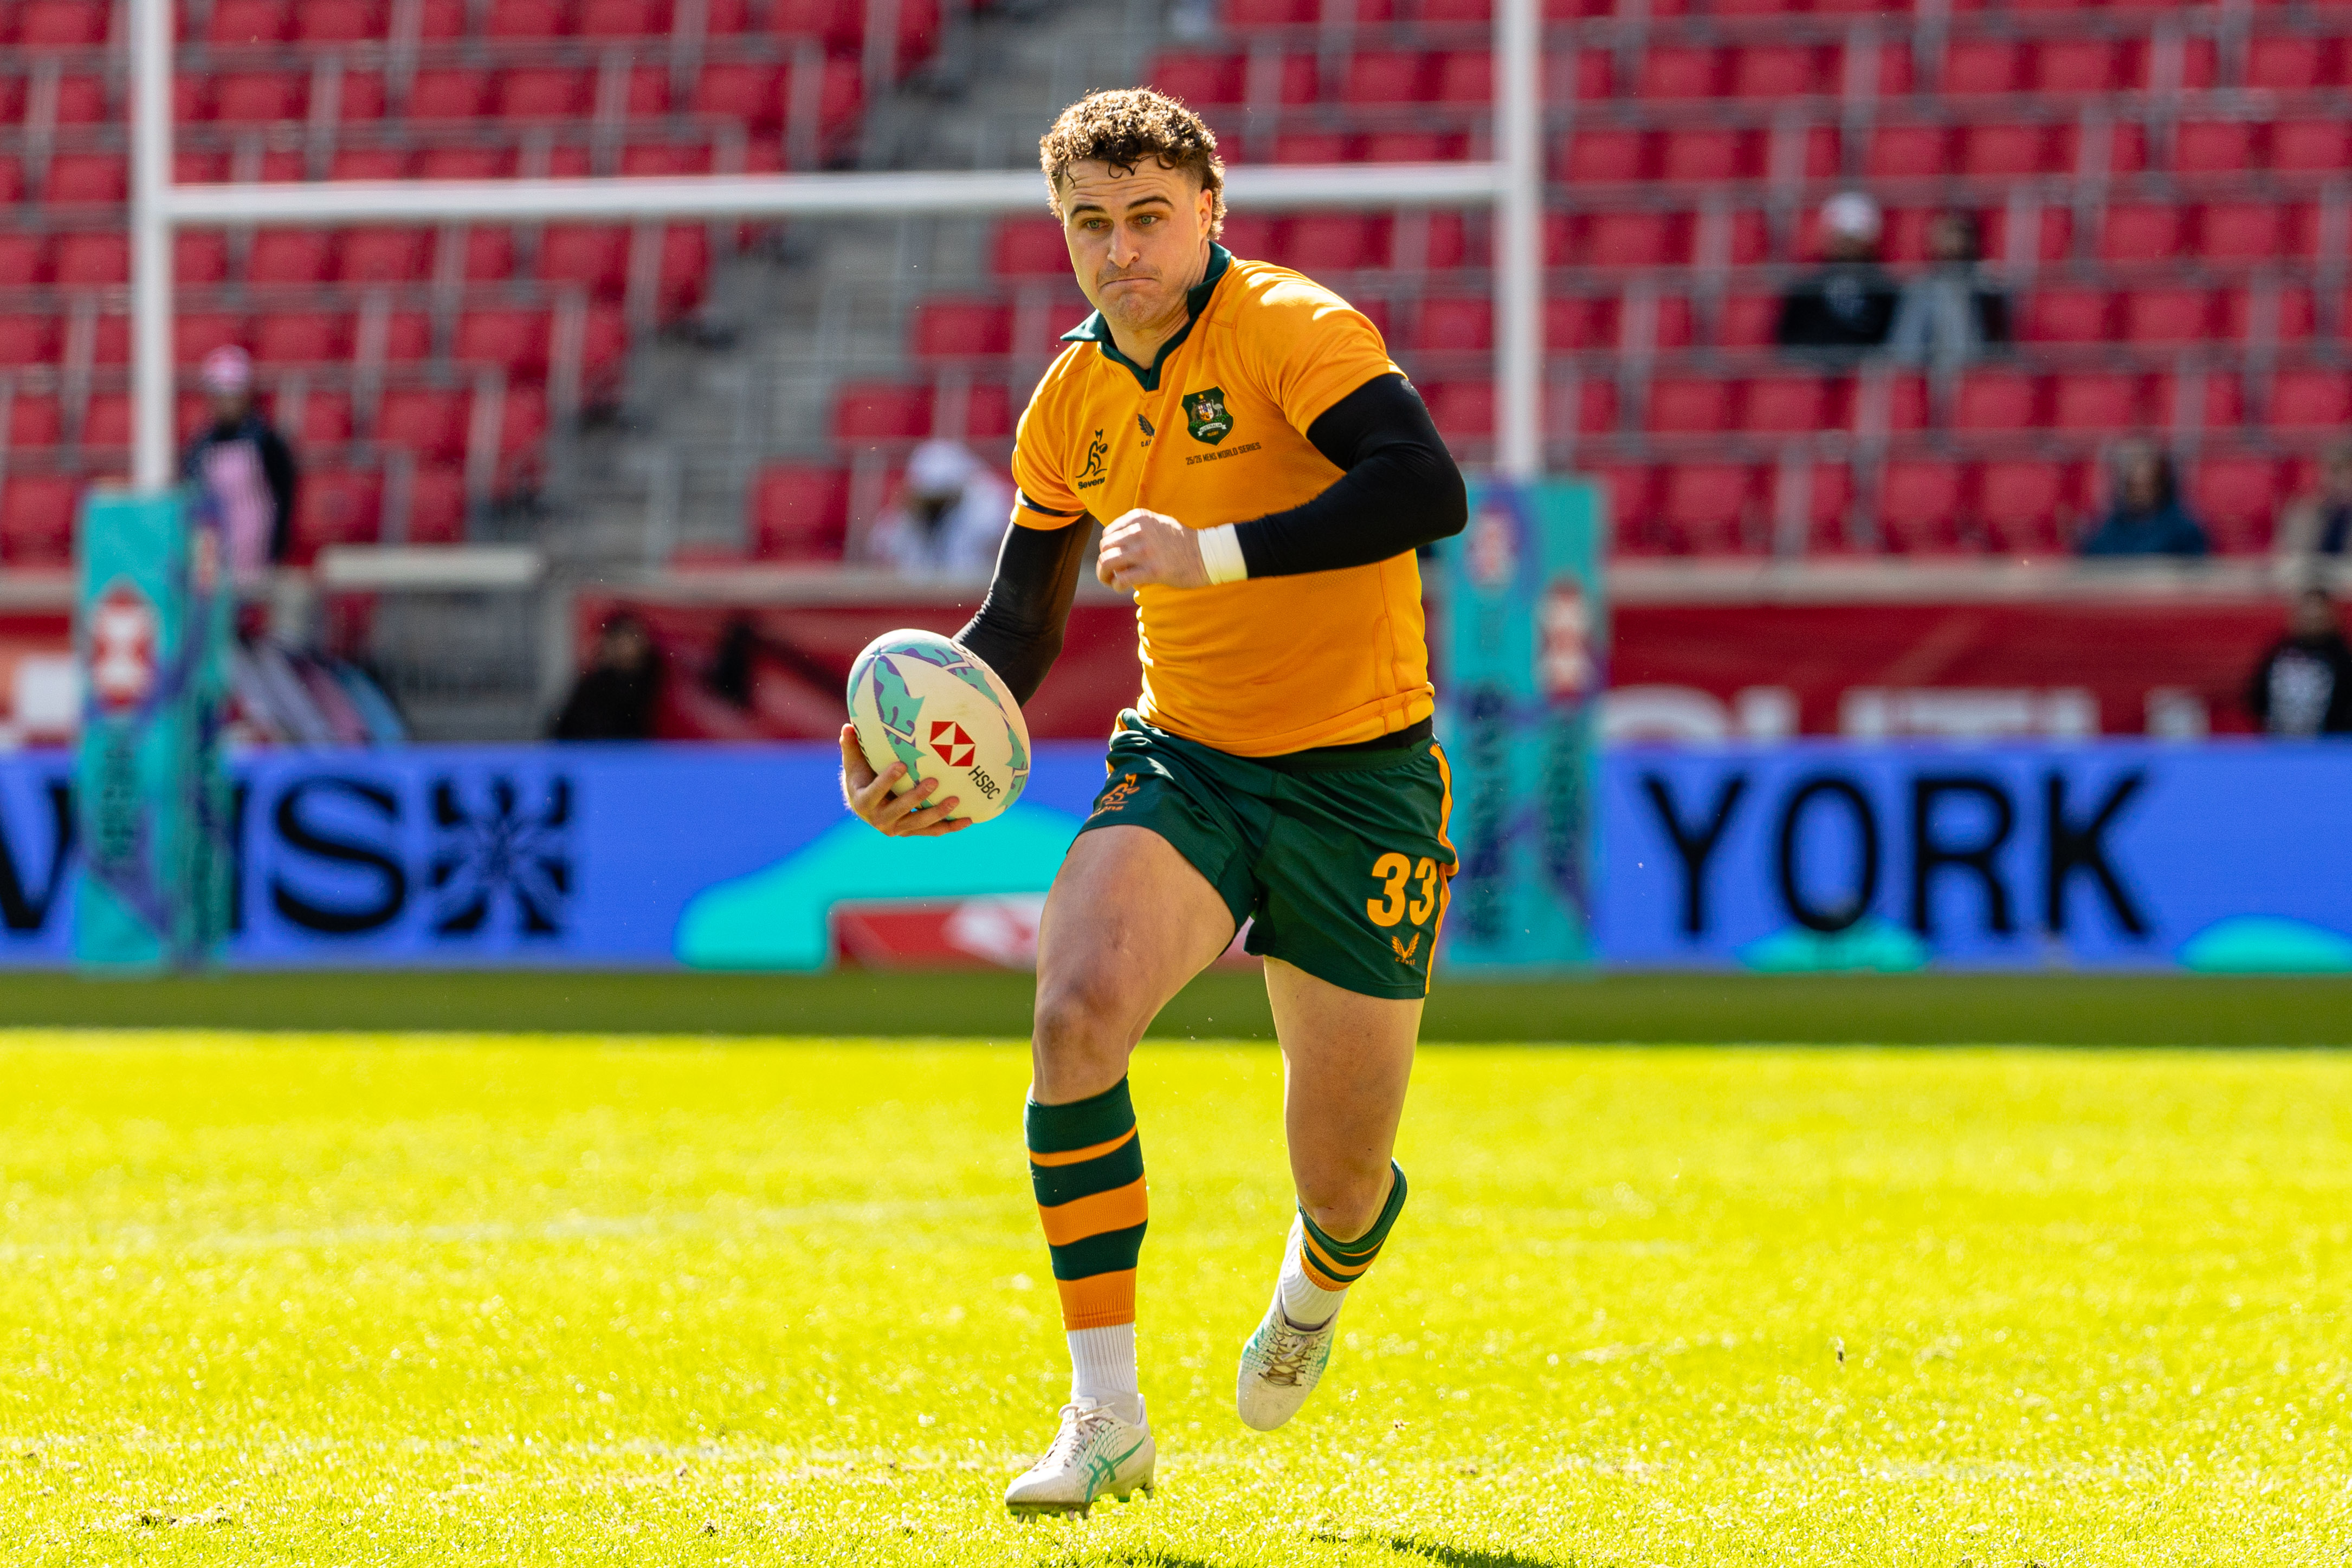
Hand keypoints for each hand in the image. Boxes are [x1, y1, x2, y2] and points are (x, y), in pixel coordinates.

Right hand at [839, 724, 969, 836]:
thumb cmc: (861, 777)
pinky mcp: (912, 832)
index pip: (875, 792)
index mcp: (864, 802)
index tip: (901, 765)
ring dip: (938, 814)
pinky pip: (932, 831)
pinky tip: (967, 819)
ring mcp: (897, 828)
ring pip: (919, 823)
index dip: (887, 781)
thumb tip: (847, 726)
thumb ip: (851, 746)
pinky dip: (949, 826)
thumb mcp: (854, 763)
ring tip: (955, 799)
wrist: (865, 805)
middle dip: (917, 798)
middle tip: (934, 781)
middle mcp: (880, 820)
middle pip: (900, 811)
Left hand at [1096, 508, 1207, 593]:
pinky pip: (1122, 579)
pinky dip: (1116, 586)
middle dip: (1104, 562)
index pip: (1108, 533)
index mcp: (1140, 518)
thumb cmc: (1183, 541)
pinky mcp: (1152, 571)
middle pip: (1105, 548)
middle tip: (1110, 573)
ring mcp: (1145, 551)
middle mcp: (1140, 532)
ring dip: (1104, 575)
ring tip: (1110, 581)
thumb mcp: (1159, 523)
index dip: (1108, 548)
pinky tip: (1121, 588)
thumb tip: (1117, 539)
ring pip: (1107, 562)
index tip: (1116, 558)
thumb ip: (1138, 527)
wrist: (1207, 554)